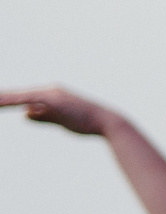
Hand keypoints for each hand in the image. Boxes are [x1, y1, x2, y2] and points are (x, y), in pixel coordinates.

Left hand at [1, 85, 122, 137]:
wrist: (106, 122)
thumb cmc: (86, 122)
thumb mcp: (60, 120)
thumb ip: (43, 116)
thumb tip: (25, 114)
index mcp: (50, 95)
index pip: (20, 98)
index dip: (4, 100)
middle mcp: (49, 91)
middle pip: (16, 95)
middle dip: (0, 97)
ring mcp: (51, 95)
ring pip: (18, 96)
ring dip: (2, 98)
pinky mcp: (53, 101)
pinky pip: (27, 99)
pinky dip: (12, 101)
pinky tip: (0, 101)